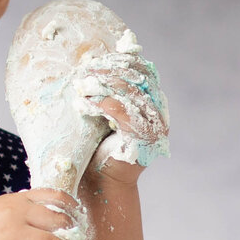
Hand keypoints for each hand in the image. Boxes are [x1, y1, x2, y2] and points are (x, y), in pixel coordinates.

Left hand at [77, 49, 167, 174]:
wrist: (98, 181)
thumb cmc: (95, 145)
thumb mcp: (101, 110)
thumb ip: (105, 88)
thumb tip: (90, 59)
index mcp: (151, 101)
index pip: (143, 70)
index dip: (122, 59)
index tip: (95, 58)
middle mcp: (157, 112)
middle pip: (138, 78)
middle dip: (109, 70)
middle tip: (85, 71)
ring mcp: (154, 126)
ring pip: (130, 93)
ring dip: (102, 86)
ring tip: (81, 85)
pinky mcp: (143, 139)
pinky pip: (123, 114)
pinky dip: (101, 105)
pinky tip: (83, 104)